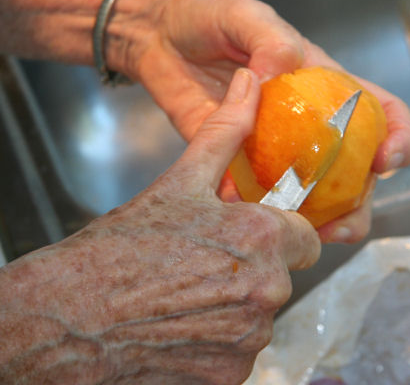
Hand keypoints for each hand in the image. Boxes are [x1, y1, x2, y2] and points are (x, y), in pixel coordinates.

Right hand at [0, 69, 319, 383]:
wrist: (69, 321)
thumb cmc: (119, 253)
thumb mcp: (177, 184)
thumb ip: (224, 134)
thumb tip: (250, 87)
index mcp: (262, 238)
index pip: (306, 238)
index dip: (280, 235)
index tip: (254, 236)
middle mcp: (267, 291)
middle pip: (281, 277)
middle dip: (252, 270)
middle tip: (203, 266)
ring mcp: (250, 339)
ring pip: (259, 316)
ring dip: (233, 308)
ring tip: (185, 299)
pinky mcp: (231, 376)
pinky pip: (239, 352)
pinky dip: (218, 344)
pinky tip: (180, 331)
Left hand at [109, 0, 409, 242]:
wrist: (159, 34)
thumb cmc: (208, 14)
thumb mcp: (242, 14)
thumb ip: (269, 37)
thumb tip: (285, 69)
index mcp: (324, 88)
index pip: (379, 114)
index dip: (398, 137)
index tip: (388, 160)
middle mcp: (306, 126)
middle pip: (351, 171)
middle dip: (358, 203)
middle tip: (346, 222)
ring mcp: (272, 150)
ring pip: (308, 196)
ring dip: (315, 223)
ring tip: (308, 238)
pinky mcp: (234, 164)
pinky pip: (251, 197)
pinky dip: (253, 216)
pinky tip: (247, 223)